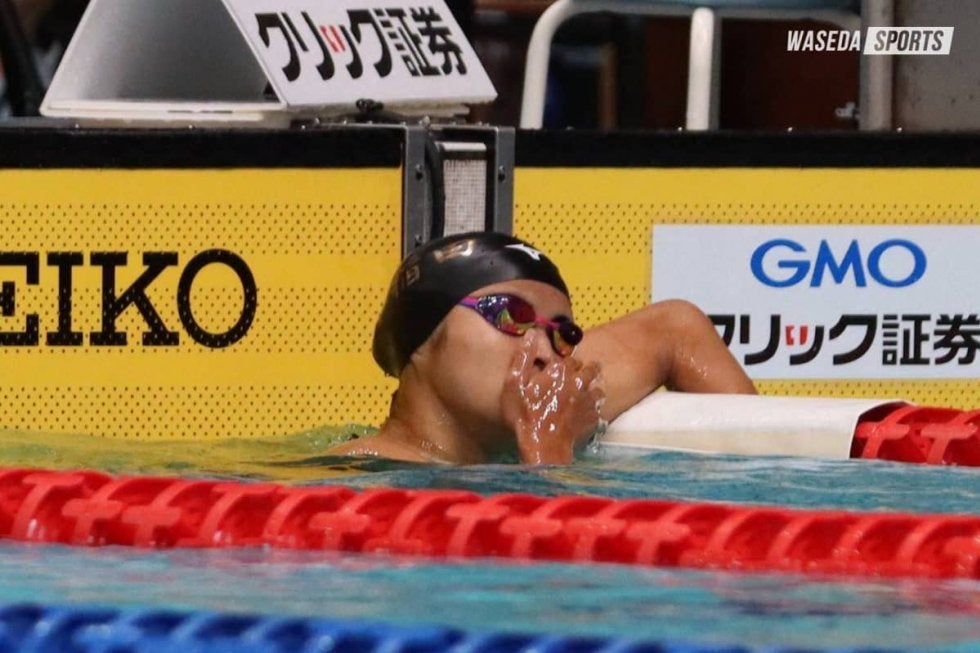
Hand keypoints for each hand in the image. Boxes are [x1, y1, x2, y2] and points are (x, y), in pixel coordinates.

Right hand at [501, 335, 605, 464]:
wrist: (542, 444)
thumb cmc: (525, 413)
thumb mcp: (515, 383)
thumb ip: (523, 357)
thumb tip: (532, 333)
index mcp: (560, 371)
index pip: (570, 358)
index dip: (566, 363)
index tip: (562, 367)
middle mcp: (579, 382)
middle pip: (590, 369)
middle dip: (586, 369)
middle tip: (582, 372)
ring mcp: (588, 401)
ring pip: (598, 388)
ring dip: (593, 387)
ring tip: (587, 391)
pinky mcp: (592, 418)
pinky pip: (598, 408)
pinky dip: (593, 408)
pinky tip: (587, 411)